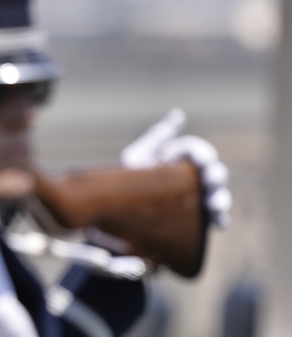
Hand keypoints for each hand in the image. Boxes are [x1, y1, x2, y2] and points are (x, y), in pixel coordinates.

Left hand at [120, 108, 231, 227]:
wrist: (115, 207)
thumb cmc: (127, 177)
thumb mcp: (138, 155)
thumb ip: (158, 137)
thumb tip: (178, 114)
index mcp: (183, 158)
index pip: (199, 152)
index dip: (203, 155)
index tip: (201, 161)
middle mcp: (195, 176)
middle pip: (214, 172)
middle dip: (215, 176)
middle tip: (210, 180)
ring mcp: (199, 197)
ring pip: (218, 195)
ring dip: (220, 199)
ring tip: (213, 204)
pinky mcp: (198, 217)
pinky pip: (215, 218)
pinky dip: (220, 219)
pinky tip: (219, 222)